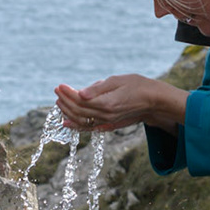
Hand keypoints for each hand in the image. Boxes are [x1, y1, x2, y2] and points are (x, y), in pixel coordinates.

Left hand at [54, 76, 187, 131]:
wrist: (153, 101)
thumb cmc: (137, 85)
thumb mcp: (118, 81)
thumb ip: (98, 88)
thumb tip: (80, 93)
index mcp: (107, 103)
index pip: (80, 100)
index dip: (68, 93)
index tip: (60, 86)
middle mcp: (106, 116)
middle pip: (78, 111)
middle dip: (65, 101)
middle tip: (57, 91)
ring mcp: (107, 122)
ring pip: (81, 121)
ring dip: (67, 112)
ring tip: (59, 102)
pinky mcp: (108, 125)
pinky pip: (89, 128)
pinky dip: (75, 126)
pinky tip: (66, 122)